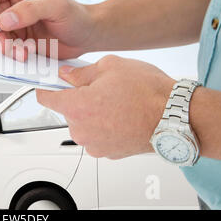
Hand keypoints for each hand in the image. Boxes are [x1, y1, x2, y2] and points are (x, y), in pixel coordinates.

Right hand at [0, 0, 97, 60]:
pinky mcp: (21, 39)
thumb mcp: (55, 7)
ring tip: (21, 52)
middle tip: (5, 43)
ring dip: (6, 46)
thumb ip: (30, 10)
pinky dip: (14, 52)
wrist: (87, 36)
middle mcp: (16, 4)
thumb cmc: (76, 15)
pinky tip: (27, 53)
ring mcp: (17, 23)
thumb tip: (5, 19)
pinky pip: (8, 47)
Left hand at [36, 55, 175, 158]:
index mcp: (77, 107)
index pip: (45, 98)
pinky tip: (121, 115)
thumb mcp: (111, 67)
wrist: (176, 118)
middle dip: (78, 98)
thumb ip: (81, 72)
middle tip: (99, 88)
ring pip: (83, 123)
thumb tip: (67, 75)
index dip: (47, 87)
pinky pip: (97, 135)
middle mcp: (81, 130)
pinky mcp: (108, 152)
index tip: (50, 83)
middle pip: (67, 110)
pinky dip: (104, 126)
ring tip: (116, 102)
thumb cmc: (148, 93)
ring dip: (92, 113)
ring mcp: (94, 144)